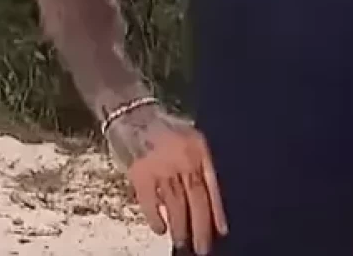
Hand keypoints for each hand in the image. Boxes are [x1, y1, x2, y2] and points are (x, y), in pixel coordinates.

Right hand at [106, 104, 227, 254]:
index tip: (221, 232)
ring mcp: (161, 168)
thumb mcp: (190, 137)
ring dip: (179, 226)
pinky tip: (159, 229)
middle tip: (203, 248)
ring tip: (181, 243)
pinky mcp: (139, 173)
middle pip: (195, 200)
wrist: (131, 111)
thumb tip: (204, 195)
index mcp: (198, 151)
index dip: (216, 211)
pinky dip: (154, 216)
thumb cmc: (160, 124)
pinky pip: (148, 201)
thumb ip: (198, 161)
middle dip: (200, 227)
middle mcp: (183, 161)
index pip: (211, 187)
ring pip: (175, 204)